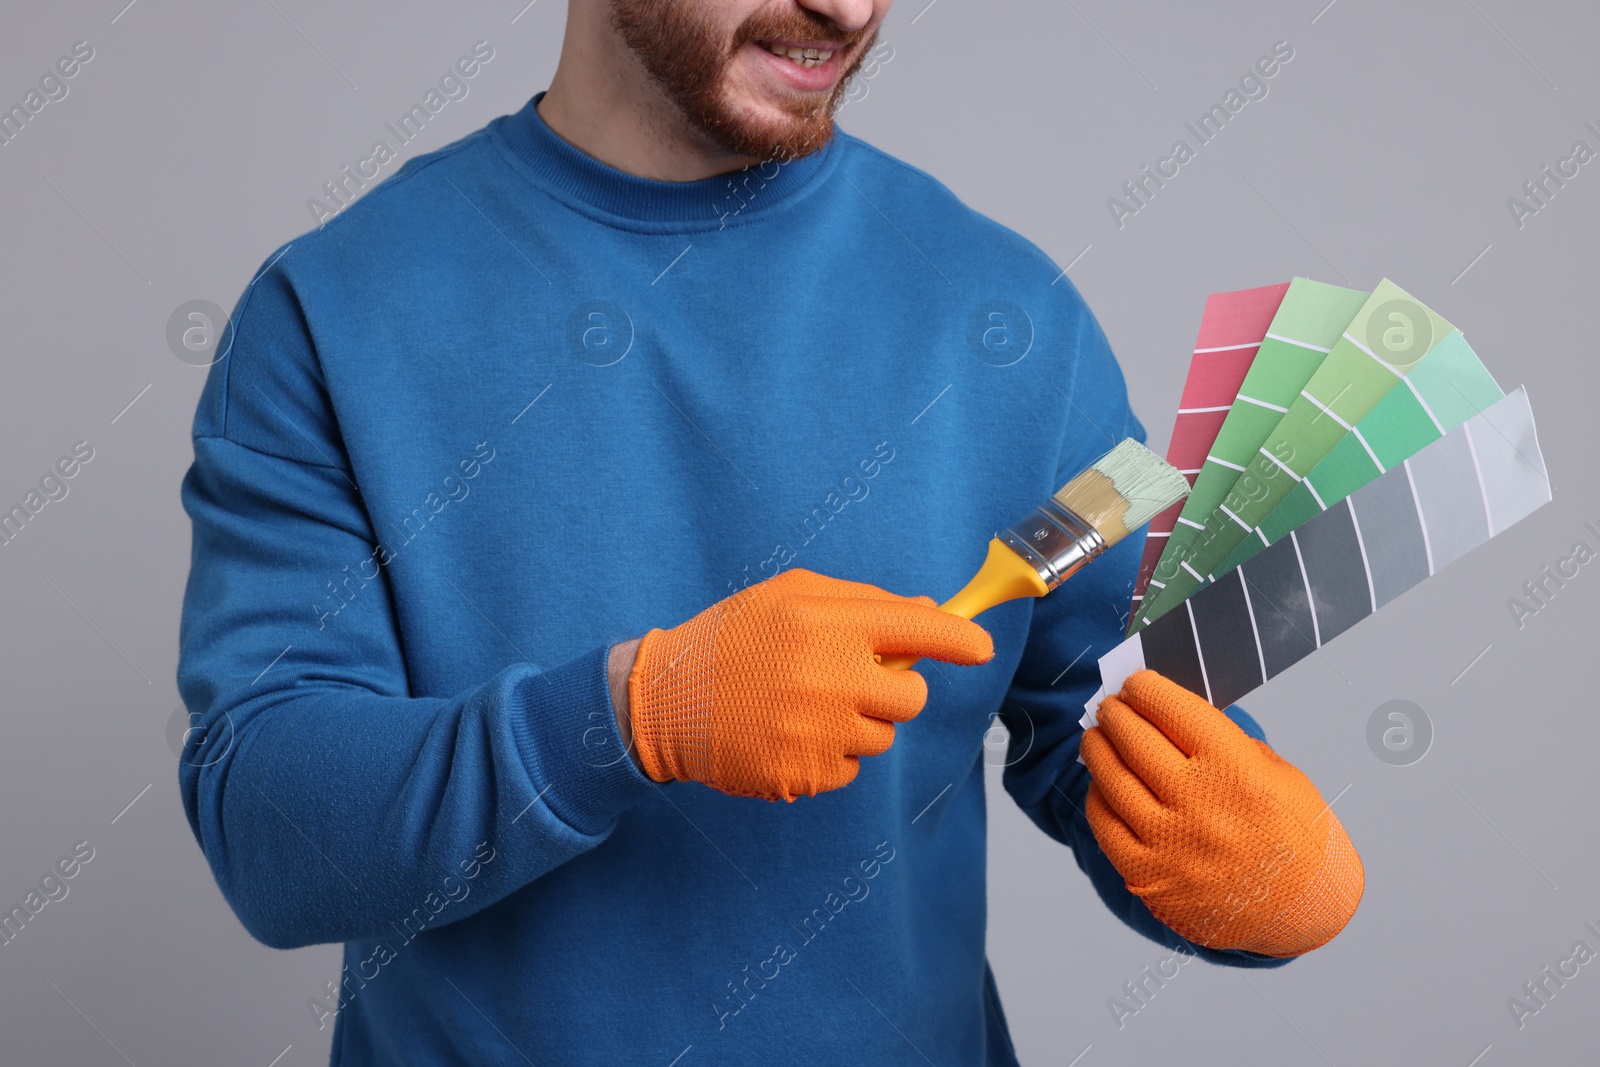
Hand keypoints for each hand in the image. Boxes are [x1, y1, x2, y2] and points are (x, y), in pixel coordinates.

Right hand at [627, 567, 993, 801]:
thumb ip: (860, 602)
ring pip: (880, 737)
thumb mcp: (789, 596)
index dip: (959, 640)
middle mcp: (831, 678)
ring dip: (855, 725)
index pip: (920, 631)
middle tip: (850, 681)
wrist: (665, 700)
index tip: (980, 647)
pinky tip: (787, 734)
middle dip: (892, 692)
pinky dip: (827, 756)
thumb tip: (927, 610)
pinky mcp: (805, 774)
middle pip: (912, 698)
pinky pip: (848, 770)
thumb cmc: (733, 639)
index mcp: (830, 624)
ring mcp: (819, 732)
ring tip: (802, 707)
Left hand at [1081, 670, 1362, 955]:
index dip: (1146, 689)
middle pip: (1135, 740)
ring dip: (1097, 749)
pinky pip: (1105, 825)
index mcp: (1236, 771)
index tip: (1136, 683)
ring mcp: (1169, 844)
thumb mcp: (1279, 774)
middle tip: (1110, 705)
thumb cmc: (1294, 835)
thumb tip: (1168, 715)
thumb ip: (1225, 743)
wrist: (1303, 911)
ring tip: (1096, 736)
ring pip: (1111, 779)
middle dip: (1116, 714)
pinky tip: (1101, 783)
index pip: (1173, 710)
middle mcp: (1198, 805)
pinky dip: (1098, 797)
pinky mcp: (1148, 877)